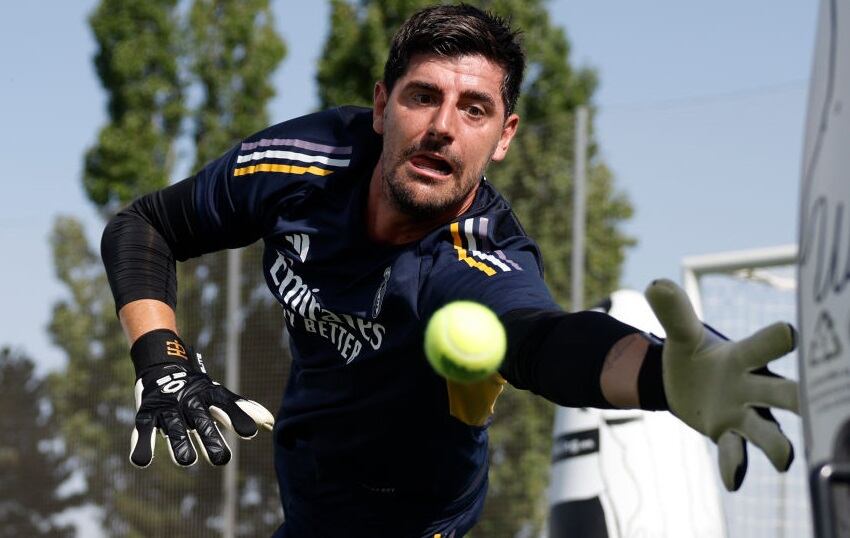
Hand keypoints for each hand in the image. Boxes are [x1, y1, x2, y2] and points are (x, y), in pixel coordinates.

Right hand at [129, 329, 274, 467]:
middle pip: (201, 420)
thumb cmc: (198, 390)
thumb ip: (241, 410)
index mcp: (209, 394)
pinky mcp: (147, 412)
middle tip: (221, 460)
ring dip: (179, 444)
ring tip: (187, 462)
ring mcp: (168, 406)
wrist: (163, 366)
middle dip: (211, 439)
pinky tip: (141, 461)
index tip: (251, 434)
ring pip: (174, 427)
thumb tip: (270, 423)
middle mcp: (189, 400)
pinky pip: (143, 428)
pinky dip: (142, 443)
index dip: (237, 418)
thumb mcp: (218, 396)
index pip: (225, 405)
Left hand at [645, 279, 798, 490]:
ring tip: (784, 458)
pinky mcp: (728, 435)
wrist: (682, 380)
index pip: (766, 345)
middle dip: (800, 397)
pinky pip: (734, 452)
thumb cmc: (693, 352)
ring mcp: (744, 414)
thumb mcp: (681, 333)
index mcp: (744, 356)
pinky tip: (732, 479)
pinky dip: (734, 464)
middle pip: (784, 392)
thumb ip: (674, 312)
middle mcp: (753, 386)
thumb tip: (656, 285)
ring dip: (777, 443)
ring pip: (768, 431)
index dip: (778, 340)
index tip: (791, 335)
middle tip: (815, 401)